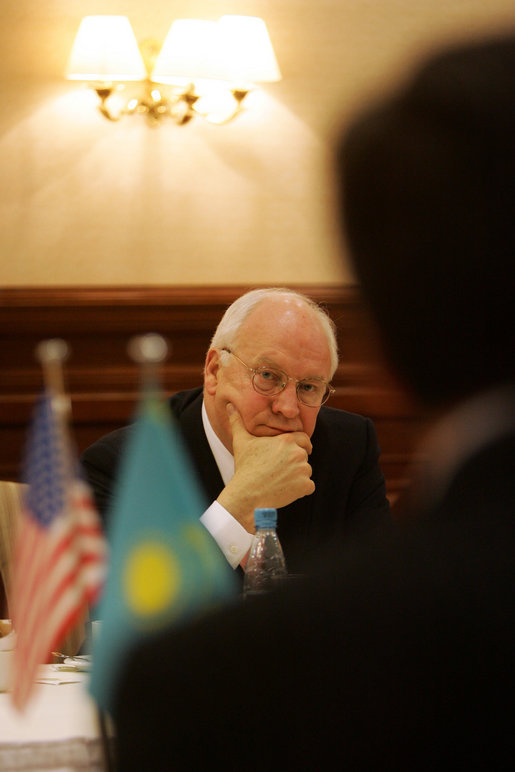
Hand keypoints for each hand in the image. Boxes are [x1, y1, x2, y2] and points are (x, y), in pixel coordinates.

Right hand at [217, 404, 314, 531]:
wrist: (247, 493)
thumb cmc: (245, 467)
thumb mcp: (241, 442)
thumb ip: (238, 422)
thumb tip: (230, 407)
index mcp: (286, 441)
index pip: (304, 439)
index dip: (302, 445)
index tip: (297, 451)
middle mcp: (297, 453)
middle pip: (303, 456)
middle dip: (295, 463)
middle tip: (280, 470)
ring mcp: (303, 470)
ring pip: (306, 472)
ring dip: (298, 477)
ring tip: (280, 480)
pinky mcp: (305, 486)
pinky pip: (308, 486)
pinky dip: (300, 490)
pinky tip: (286, 490)